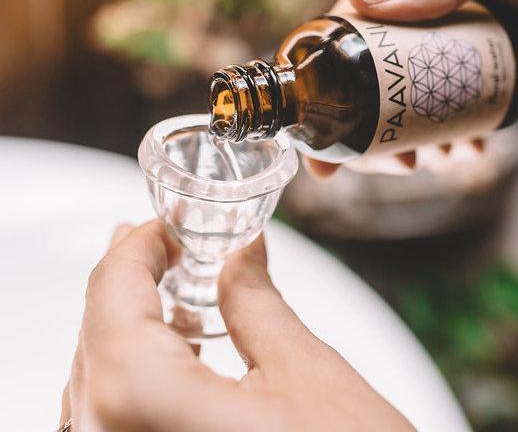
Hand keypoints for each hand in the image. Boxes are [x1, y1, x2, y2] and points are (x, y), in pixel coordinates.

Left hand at [60, 221, 414, 431]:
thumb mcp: (304, 371)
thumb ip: (255, 298)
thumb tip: (242, 250)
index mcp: (140, 398)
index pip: (111, 290)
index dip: (137, 244)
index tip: (166, 222)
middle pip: (97, 331)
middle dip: (135, 279)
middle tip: (170, 244)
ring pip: (97, 376)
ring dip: (133, 324)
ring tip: (176, 290)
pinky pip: (110, 417)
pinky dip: (137, 374)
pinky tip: (179, 353)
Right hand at [308, 0, 517, 177]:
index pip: (355, 17)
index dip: (327, 74)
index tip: (319, 131)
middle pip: (379, 66)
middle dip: (373, 120)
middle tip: (391, 164)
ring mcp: (472, 30)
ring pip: (419, 91)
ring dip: (416, 133)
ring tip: (437, 162)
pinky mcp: (506, 59)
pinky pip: (464, 101)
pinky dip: (458, 131)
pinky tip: (471, 150)